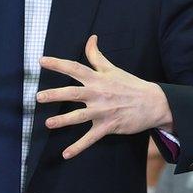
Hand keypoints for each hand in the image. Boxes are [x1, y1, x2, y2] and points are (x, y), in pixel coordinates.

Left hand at [36, 35, 172, 158]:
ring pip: (79, 116)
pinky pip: (91, 138)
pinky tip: (66, 154)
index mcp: (98, 79)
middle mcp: (99, 94)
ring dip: (63, 121)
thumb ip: (97, 55)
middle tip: (38, 97)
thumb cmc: (131, 85)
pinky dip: (78, 147)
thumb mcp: (113, 69)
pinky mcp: (109, 126)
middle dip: (55, 95)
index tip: (42, 61)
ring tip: (48, 124)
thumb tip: (91, 38)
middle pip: (73, 93)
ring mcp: (103, 111)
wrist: (154, 103)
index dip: (58, 64)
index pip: (75, 68)